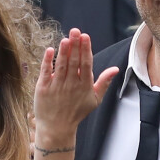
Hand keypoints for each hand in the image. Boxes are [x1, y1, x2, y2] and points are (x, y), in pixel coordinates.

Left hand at [34, 28, 117, 147]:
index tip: (85, 37)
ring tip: (66, 39)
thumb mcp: (94, 99)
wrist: (57, 128)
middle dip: (75, 46)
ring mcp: (57, 86)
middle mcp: (71, 85)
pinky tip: (49, 50)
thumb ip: (104, 82)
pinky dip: (47, 61)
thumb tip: (115, 69)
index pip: (86, 64)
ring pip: (61, 66)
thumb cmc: (77, 112)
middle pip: (74, 62)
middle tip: (75, 31)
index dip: (86, 50)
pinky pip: (46, 72)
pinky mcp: (43, 88)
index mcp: (84, 86)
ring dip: (63, 52)